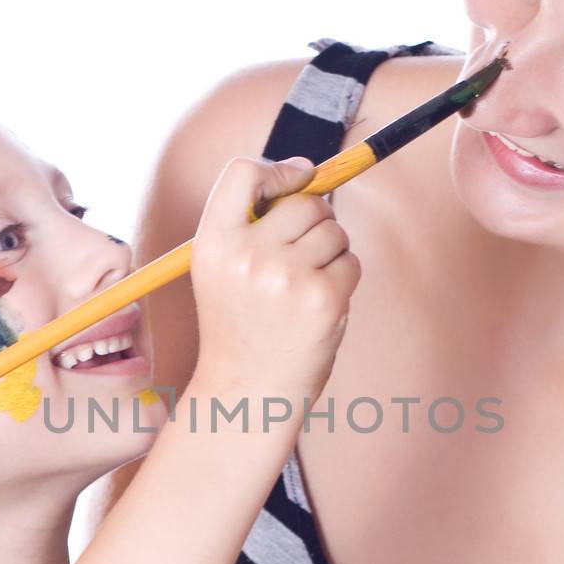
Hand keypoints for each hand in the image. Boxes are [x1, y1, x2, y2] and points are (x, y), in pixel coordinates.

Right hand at [189, 155, 360, 403]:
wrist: (247, 393)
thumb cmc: (242, 326)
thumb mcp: (223, 269)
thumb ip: (252, 222)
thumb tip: (307, 173)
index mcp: (212, 243)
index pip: (242, 171)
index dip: (278, 170)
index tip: (298, 179)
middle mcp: (246, 255)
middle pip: (305, 202)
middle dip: (316, 221)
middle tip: (300, 257)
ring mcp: (285, 277)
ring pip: (334, 231)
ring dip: (331, 252)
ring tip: (305, 287)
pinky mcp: (322, 297)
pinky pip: (351, 262)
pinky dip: (343, 279)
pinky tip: (318, 306)